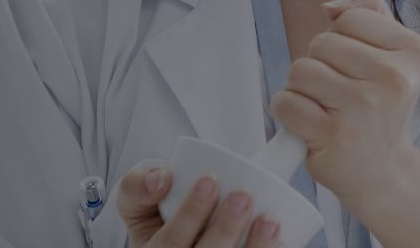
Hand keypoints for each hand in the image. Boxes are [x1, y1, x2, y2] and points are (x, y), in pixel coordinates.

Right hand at [117, 163, 282, 247]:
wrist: (184, 242)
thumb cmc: (163, 221)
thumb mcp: (139, 205)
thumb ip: (137, 185)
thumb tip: (161, 177)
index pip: (167, 242)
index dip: (189, 213)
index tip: (209, 181)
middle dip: (224, 229)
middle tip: (242, 197)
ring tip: (269, 221)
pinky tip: (282, 241)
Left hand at [271, 0, 419, 208]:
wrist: (382, 170)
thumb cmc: (381, 108)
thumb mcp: (391, 56)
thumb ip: (369, 13)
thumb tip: (330, 6)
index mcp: (413, 51)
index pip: (350, 18)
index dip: (342, 40)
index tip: (357, 67)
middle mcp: (394, 78)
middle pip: (321, 42)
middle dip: (319, 64)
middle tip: (338, 92)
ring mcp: (364, 107)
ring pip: (300, 69)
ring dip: (301, 89)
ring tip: (324, 107)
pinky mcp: (333, 134)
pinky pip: (286, 102)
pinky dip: (287, 112)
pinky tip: (309, 124)